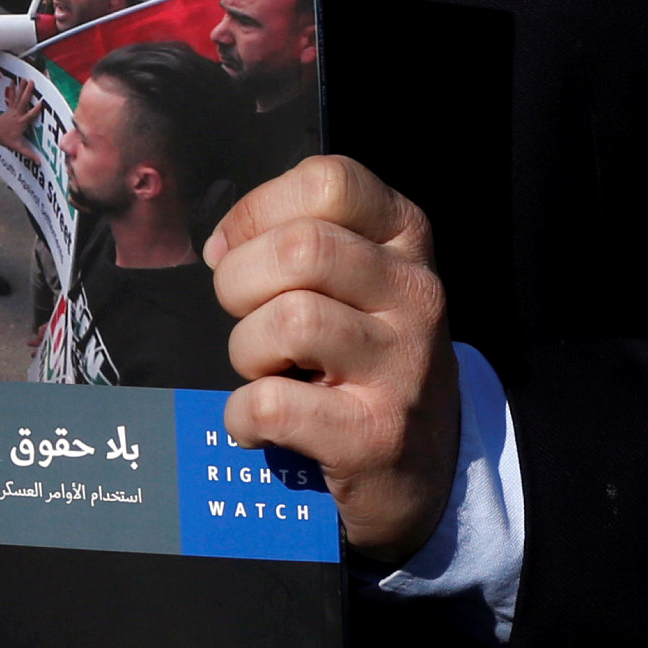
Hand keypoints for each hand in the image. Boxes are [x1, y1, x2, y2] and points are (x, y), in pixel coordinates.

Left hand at [207, 155, 459, 563]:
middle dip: (239, 281)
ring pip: (288, 320)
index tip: (236, 247)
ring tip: (263, 369)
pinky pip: (274, 403)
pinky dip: (242, 414)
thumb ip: (304, 239)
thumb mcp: (363, 279)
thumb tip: (221, 246)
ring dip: (246, 348)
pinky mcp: (375, 435)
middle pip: (299, 248)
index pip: (329, 181)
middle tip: (243, 314)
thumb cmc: (368, 354)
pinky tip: (257, 421)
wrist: (427, 466)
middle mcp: (416, 294)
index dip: (260, 208)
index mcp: (407, 238)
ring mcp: (402, 366)